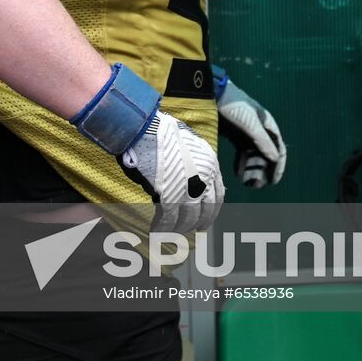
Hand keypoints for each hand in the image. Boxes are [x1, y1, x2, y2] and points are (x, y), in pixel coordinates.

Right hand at [120, 112, 224, 231]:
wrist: (143, 128)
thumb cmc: (159, 131)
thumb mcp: (186, 142)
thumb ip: (192, 160)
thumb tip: (188, 174)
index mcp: (210, 162)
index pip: (218, 194)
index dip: (212, 209)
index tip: (206, 218)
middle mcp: (204, 177)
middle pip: (206, 209)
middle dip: (200, 222)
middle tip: (195, 230)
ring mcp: (188, 187)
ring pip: (188, 217)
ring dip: (180, 227)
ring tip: (172, 232)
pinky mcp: (169, 195)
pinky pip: (169, 218)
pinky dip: (163, 228)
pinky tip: (157, 232)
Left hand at [217, 78, 285, 187]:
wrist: (213, 94)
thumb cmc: (234, 105)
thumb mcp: (250, 123)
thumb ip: (262, 140)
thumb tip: (275, 159)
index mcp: (268, 125)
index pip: (278, 148)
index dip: (278, 165)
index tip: (274, 180)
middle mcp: (260, 131)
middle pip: (266, 154)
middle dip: (263, 170)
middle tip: (258, 185)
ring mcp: (247, 134)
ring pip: (253, 155)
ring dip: (252, 168)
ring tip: (248, 182)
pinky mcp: (234, 136)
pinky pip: (241, 153)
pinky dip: (241, 163)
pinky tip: (239, 173)